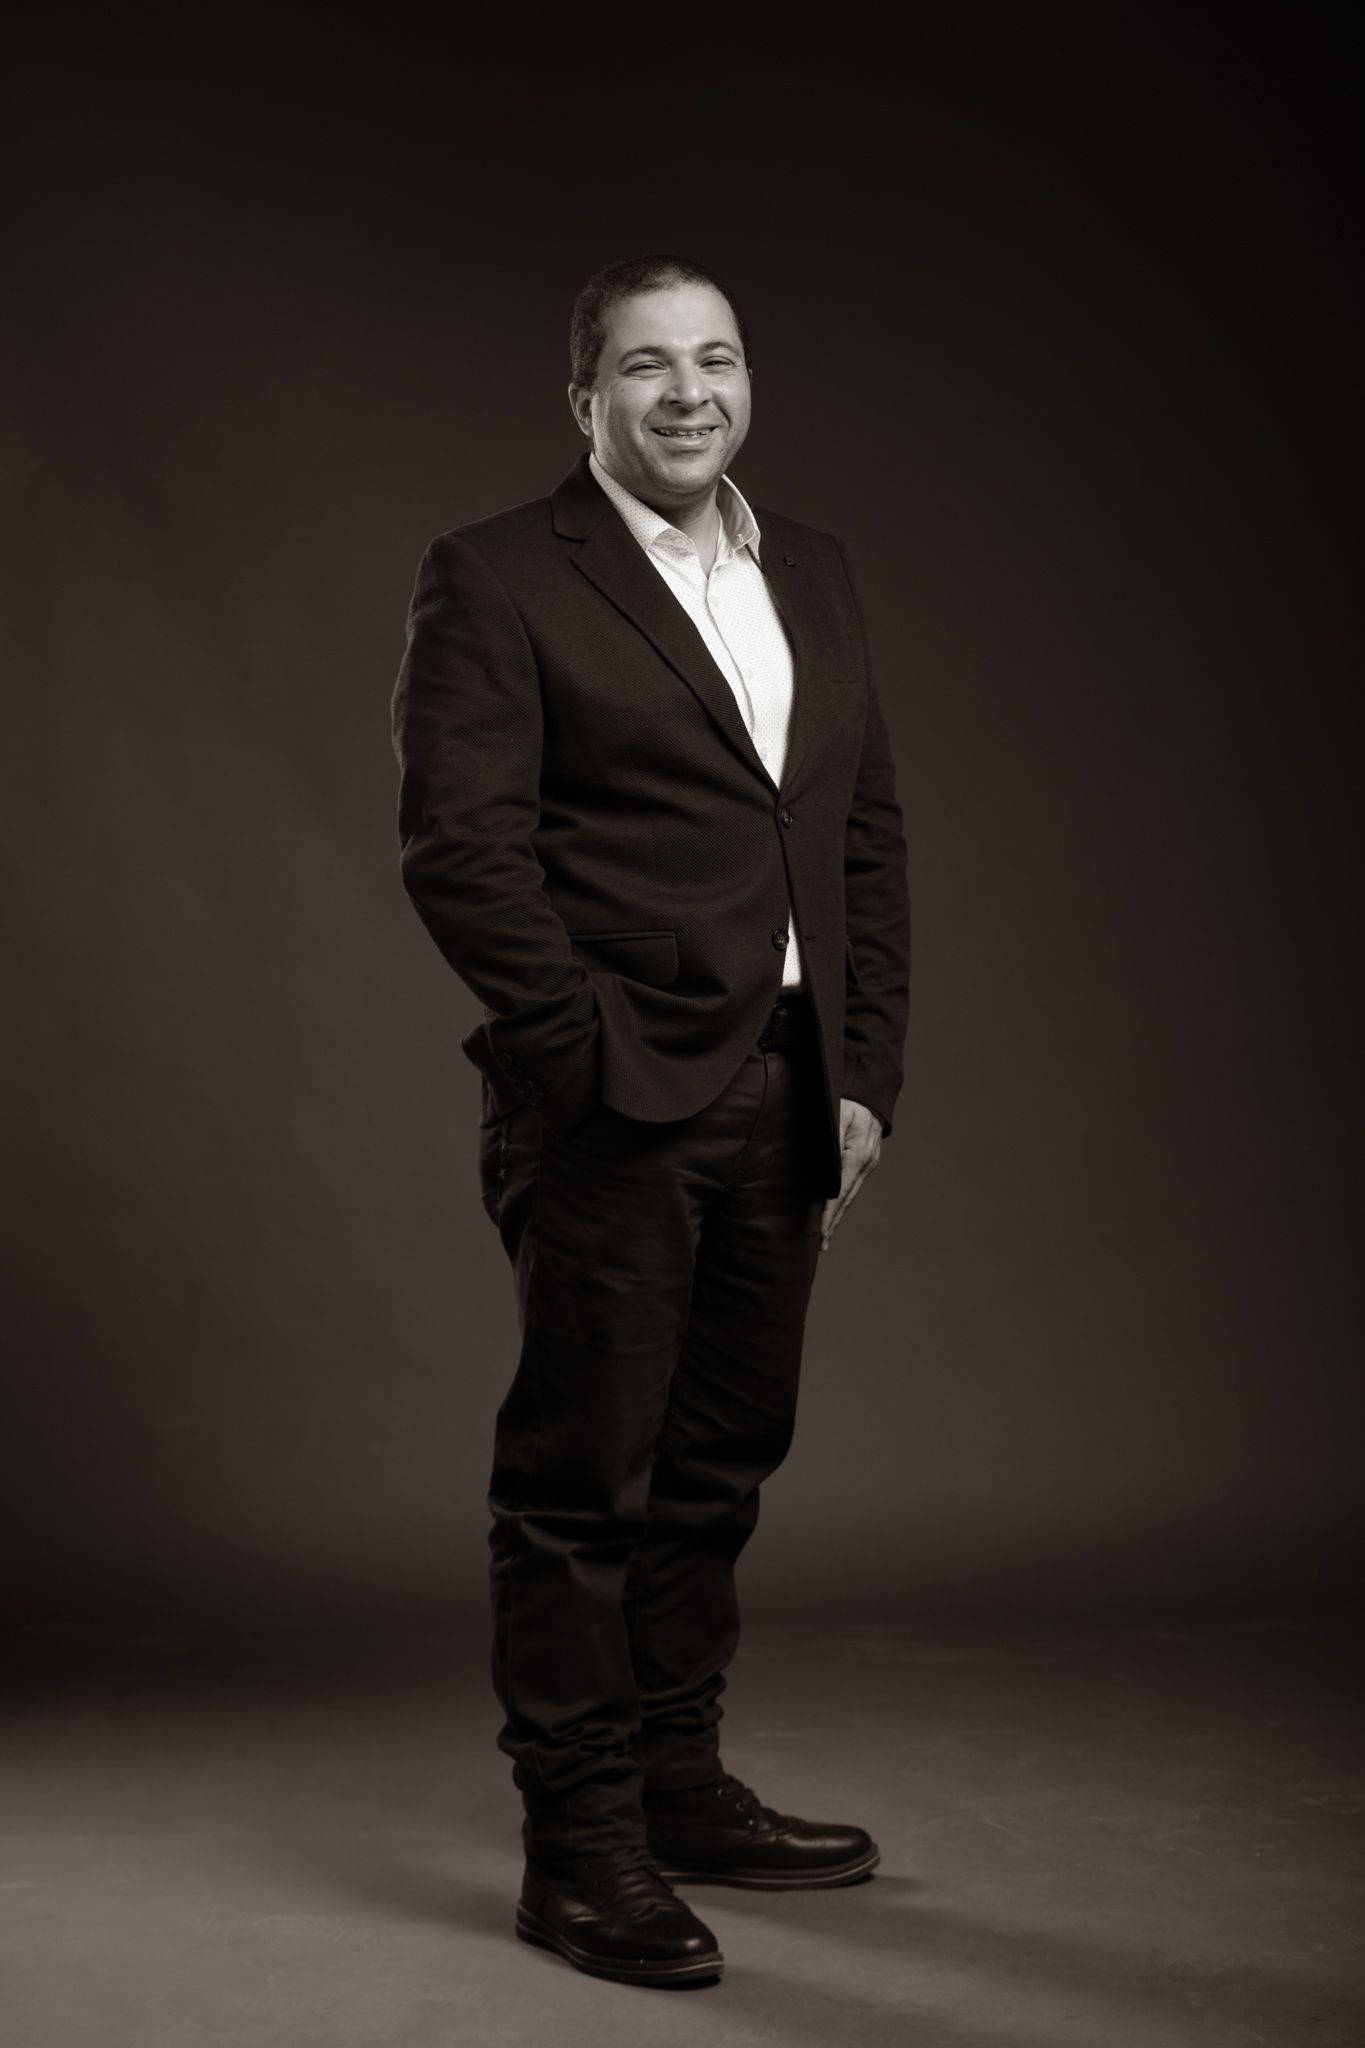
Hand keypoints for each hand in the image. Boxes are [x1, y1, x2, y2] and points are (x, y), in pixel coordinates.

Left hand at [820, 1099, 881, 1250]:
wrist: (869, 1091)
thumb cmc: (848, 1100)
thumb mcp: (836, 1115)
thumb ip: (831, 1141)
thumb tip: (828, 1169)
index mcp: (858, 1155)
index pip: (841, 1192)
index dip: (830, 1214)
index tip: (821, 1232)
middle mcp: (866, 1163)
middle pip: (847, 1199)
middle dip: (834, 1222)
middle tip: (822, 1244)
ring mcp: (869, 1163)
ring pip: (851, 1194)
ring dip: (839, 1214)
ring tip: (826, 1234)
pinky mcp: (866, 1160)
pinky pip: (853, 1185)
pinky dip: (843, 1200)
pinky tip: (835, 1210)